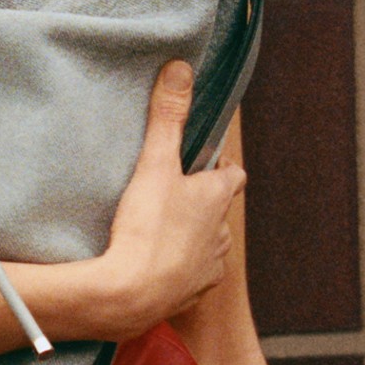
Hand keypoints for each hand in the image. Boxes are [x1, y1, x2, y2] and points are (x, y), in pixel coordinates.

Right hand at [96, 60, 245, 338]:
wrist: (130, 294)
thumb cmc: (147, 227)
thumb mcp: (155, 162)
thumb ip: (167, 116)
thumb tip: (181, 68)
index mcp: (216, 199)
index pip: (234, 175)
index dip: (222, 166)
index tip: (205, 160)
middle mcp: (221, 235)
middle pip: (219, 212)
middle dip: (202, 203)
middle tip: (172, 192)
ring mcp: (208, 269)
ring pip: (208, 245)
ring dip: (192, 237)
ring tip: (161, 229)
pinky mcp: (189, 296)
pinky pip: (190, 278)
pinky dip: (179, 269)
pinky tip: (155, 264)